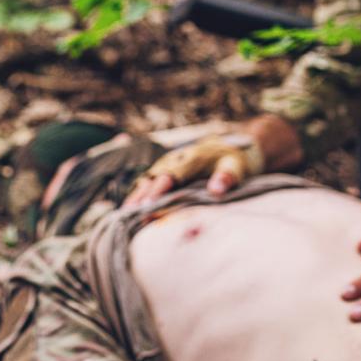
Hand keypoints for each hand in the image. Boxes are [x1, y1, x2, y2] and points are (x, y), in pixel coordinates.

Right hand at [124, 133, 262, 206]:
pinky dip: (137, 193)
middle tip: (131, 212)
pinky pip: (147, 180)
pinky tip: (129, 207)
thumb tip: (216, 190)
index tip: (150, 204)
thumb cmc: (232, 162)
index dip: (160, 190)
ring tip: (124, 213)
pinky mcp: (162, 169)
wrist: (226, 147)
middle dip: (142, 195)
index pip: (173, 175)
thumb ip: (227, 177)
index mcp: (192, 159)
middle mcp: (175, 159)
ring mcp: (167, 163)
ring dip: (136, 195)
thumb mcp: (236, 168)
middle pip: (155, 177)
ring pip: (147, 178)